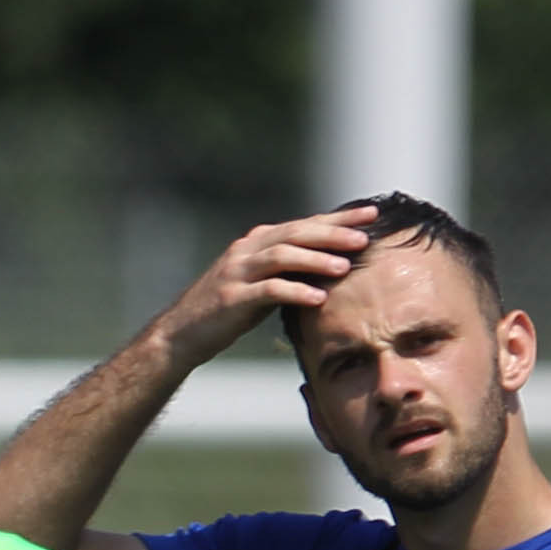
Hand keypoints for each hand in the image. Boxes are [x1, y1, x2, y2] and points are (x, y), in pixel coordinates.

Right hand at [161, 205, 383, 368]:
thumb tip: (328, 261)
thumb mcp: (257, 281)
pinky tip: (319, 298)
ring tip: (345, 267)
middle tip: (364, 239)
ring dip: (316, 260)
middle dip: (333, 235)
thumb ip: (285, 268)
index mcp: (255, 243)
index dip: (338, 219)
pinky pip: (269, 290)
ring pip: (282, 257)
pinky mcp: (231, 298)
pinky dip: (295, 292)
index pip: (303, 224)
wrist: (179, 334)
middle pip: (296, 234)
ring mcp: (236, 273)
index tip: (371, 215)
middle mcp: (245, 251)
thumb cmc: (225, 309)